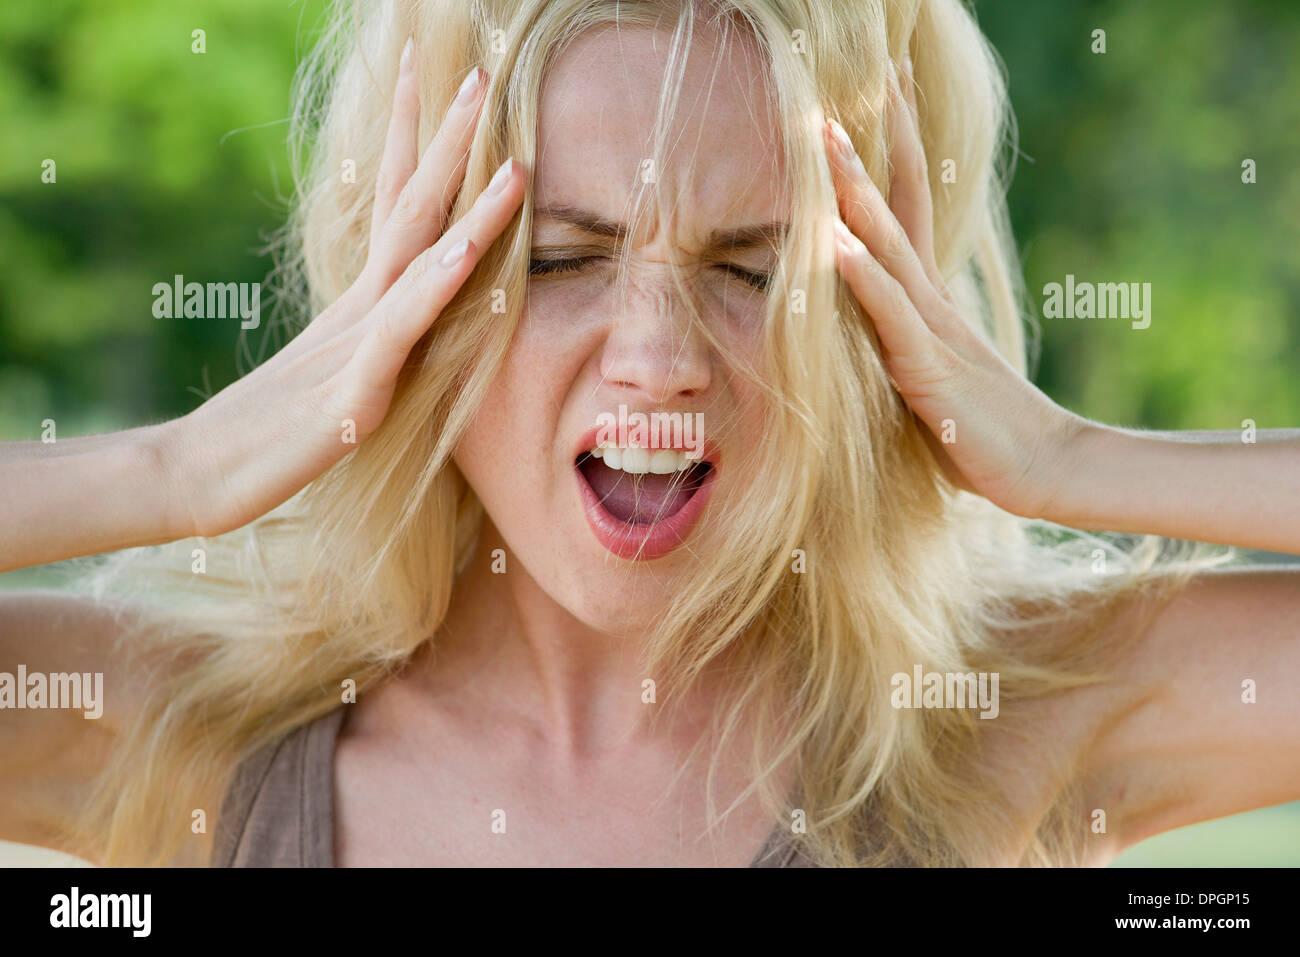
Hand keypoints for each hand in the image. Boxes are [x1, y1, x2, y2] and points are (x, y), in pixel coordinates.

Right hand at [171, 41, 524, 536]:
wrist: (205, 472)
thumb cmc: (272, 429)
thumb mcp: (343, 375)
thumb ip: (381, 342)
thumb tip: (415, 318)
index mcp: (365, 301)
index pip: (397, 203)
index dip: (421, 141)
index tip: (446, 82)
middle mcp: (364, 307)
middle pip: (412, 207)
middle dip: (449, 140)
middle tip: (481, 74)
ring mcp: (359, 344)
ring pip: (417, 260)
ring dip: (465, 206)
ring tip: (508, 156)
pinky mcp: (355, 392)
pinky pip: (400, 330)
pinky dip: (433, 287)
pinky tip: (462, 249)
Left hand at [823, 55, 1085, 519]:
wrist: (1040, 468)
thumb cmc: (980, 428)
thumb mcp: (931, 370)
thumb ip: (901, 336)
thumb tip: (871, 315)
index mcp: (928, 299)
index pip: (907, 208)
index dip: (893, 150)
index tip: (879, 93)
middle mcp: (930, 300)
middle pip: (898, 205)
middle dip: (877, 141)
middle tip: (860, 77)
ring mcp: (930, 329)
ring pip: (887, 245)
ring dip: (855, 190)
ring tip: (828, 136)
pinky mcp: (927, 368)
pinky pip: (889, 314)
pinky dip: (862, 276)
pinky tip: (834, 240)